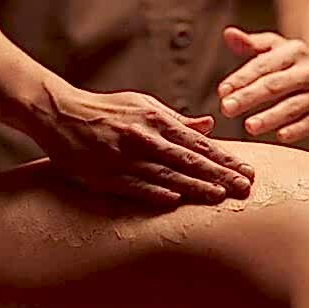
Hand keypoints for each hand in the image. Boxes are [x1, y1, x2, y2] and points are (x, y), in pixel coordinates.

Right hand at [34, 88, 254, 205]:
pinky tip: (176, 202)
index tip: (247, 171)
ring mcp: (125, 158)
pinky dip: (156, 193)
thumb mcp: (143, 105)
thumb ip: (177, 120)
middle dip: (220, 175)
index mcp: (155, 119)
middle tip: (245, 188)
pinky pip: (135, 187)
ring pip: (167, 176)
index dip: (225, 158)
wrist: (61, 114)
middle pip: (189, 161)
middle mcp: (144, 138)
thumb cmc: (108, 110)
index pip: (199, 143)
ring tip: (220, 196)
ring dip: (195, 187)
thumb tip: (209, 126)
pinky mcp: (106, 175)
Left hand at [218, 27, 308, 142]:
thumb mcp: (274, 49)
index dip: (241, 79)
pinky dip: (298, 130)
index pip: (263, 65)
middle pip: (276, 85)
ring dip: (271, 117)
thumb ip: (250, 43)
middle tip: (227, 108)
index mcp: (295, 51)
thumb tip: (228, 34)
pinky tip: (280, 136)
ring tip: (249, 126)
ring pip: (293, 106)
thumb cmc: (294, 65)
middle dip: (250, 97)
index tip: (222, 91)